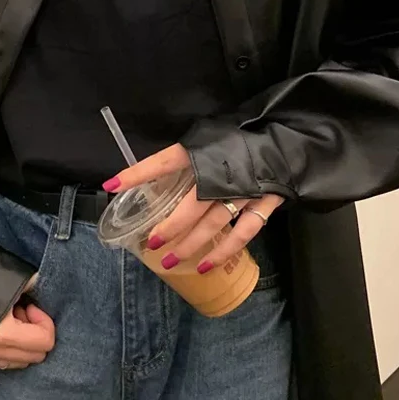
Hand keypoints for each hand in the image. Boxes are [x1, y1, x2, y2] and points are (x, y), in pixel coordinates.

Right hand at [0, 275, 54, 370]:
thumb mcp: (10, 276)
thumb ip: (33, 284)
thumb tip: (43, 287)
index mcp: (5, 335)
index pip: (44, 342)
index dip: (45, 322)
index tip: (32, 306)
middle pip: (35, 356)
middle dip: (35, 333)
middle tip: (23, 312)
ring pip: (17, 362)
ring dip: (21, 342)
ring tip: (8, 318)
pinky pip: (0, 362)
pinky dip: (7, 348)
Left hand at [105, 144, 282, 274]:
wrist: (286, 137)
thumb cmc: (241, 136)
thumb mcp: (211, 135)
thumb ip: (188, 153)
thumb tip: (156, 168)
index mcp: (204, 151)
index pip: (164, 161)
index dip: (138, 173)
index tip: (112, 185)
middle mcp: (221, 173)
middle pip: (190, 205)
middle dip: (169, 226)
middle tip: (151, 243)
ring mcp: (243, 191)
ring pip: (213, 223)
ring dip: (190, 244)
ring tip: (169, 260)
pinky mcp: (263, 204)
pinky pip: (243, 232)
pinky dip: (225, 250)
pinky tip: (205, 264)